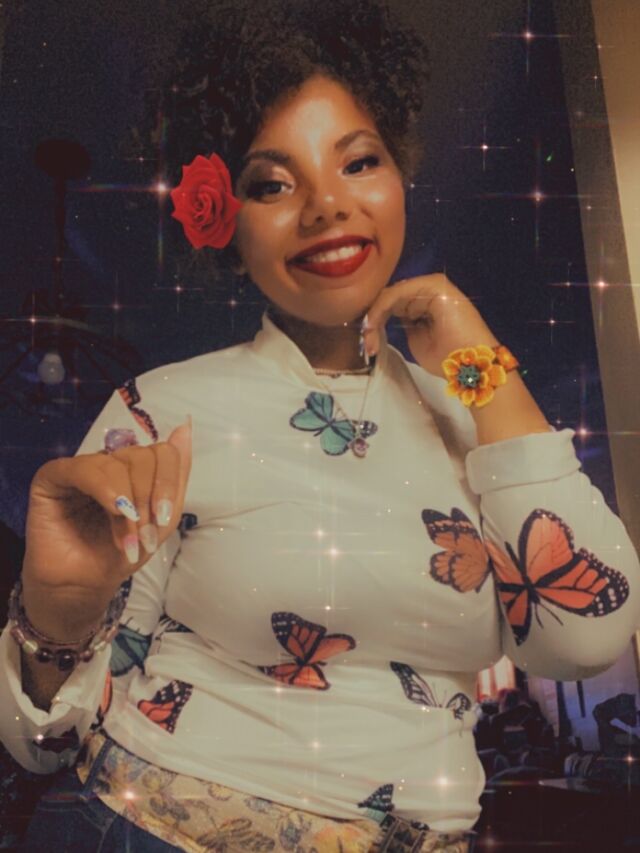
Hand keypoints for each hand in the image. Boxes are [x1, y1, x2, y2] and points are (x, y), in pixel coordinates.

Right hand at [21, 418, 191, 626]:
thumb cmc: (121, 552)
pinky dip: (104, 488)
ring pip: (116, 464)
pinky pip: (82, 468)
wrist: (85, 584)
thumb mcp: (162, 518)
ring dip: (128, 504)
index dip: (167, 484)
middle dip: (148, 498)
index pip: (162, 452)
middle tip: (143, 533)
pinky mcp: (52, 476)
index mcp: (135, 470)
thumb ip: (176, 475)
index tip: (164, 518)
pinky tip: (113, 509)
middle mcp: (108, 462)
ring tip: (125, 537)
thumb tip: (185, 427)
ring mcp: (81, 467)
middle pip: (142, 456)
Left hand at [362, 273, 499, 376]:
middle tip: (366, 344)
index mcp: (425, 301)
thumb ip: (403, 325)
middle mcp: (428, 289)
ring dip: (375, 316)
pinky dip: (382, 307)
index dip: (376, 321)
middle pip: (389, 298)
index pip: (392, 304)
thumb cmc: (448, 359)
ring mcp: (431, 285)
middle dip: (372, 320)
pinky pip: (399, 292)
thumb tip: (384, 320)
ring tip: (368, 338)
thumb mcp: (416, 340)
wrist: (471, 366)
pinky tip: (374, 324)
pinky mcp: (434, 285)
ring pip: (391, 294)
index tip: (367, 345)